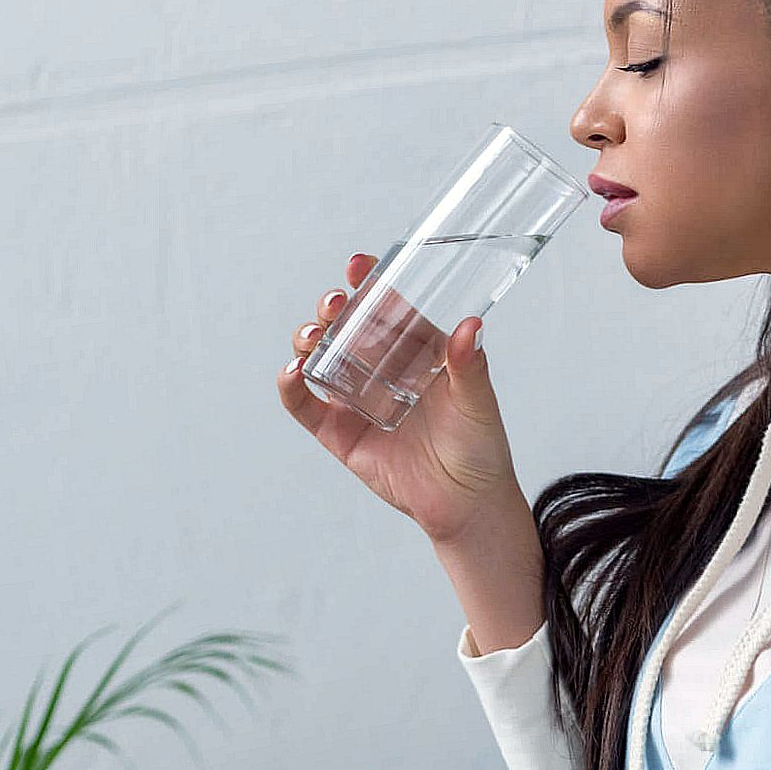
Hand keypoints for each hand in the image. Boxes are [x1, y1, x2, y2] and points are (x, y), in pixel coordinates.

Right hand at [276, 251, 527, 546]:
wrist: (465, 503)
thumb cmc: (478, 446)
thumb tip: (470, 326)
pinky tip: (293, 373)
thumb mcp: (477, 401)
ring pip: (317, 356)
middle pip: (343, 325)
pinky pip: (305, 406)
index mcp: (413, 349)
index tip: (359, 266)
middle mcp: (379, 367)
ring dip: (307, 339)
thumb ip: (469, 366)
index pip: (384, 306)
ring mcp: (354, 398)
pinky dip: (291, 388)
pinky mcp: (338, 432)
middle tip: (335, 304)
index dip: (367, 282)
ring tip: (313, 336)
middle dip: (331, 307)